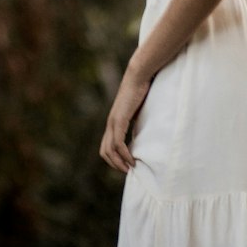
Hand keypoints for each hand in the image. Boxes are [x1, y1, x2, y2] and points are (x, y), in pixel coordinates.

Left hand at [99, 58, 151, 173]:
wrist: (139, 75)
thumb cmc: (142, 89)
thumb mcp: (139, 110)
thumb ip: (136, 120)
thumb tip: (142, 131)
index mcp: (114, 121)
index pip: (106, 146)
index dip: (114, 159)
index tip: (127, 164)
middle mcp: (110, 123)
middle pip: (104, 151)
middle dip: (114, 164)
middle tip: (127, 171)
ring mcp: (113, 122)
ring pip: (109, 150)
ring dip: (119, 163)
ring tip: (130, 168)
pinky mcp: (120, 120)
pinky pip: (118, 143)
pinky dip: (124, 154)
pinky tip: (132, 160)